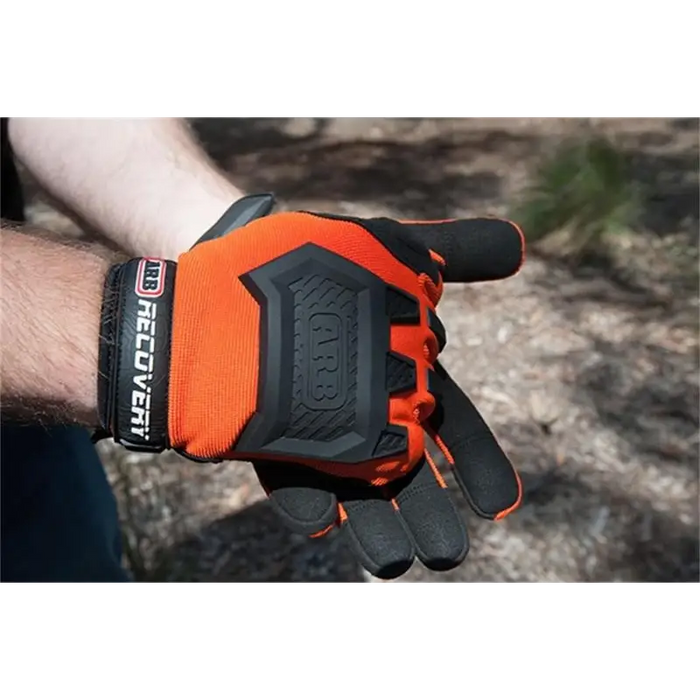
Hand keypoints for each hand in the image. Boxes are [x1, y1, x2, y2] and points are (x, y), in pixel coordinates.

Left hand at [250, 214, 525, 578]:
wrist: (247, 260)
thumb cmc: (327, 263)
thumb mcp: (395, 250)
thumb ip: (458, 251)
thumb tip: (521, 245)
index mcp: (405, 376)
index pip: (454, 426)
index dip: (479, 464)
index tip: (501, 505)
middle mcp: (367, 407)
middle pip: (407, 471)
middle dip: (428, 511)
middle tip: (448, 555)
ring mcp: (317, 424)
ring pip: (351, 487)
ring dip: (373, 524)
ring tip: (392, 563)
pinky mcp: (266, 431)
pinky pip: (285, 470)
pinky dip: (303, 496)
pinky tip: (318, 518)